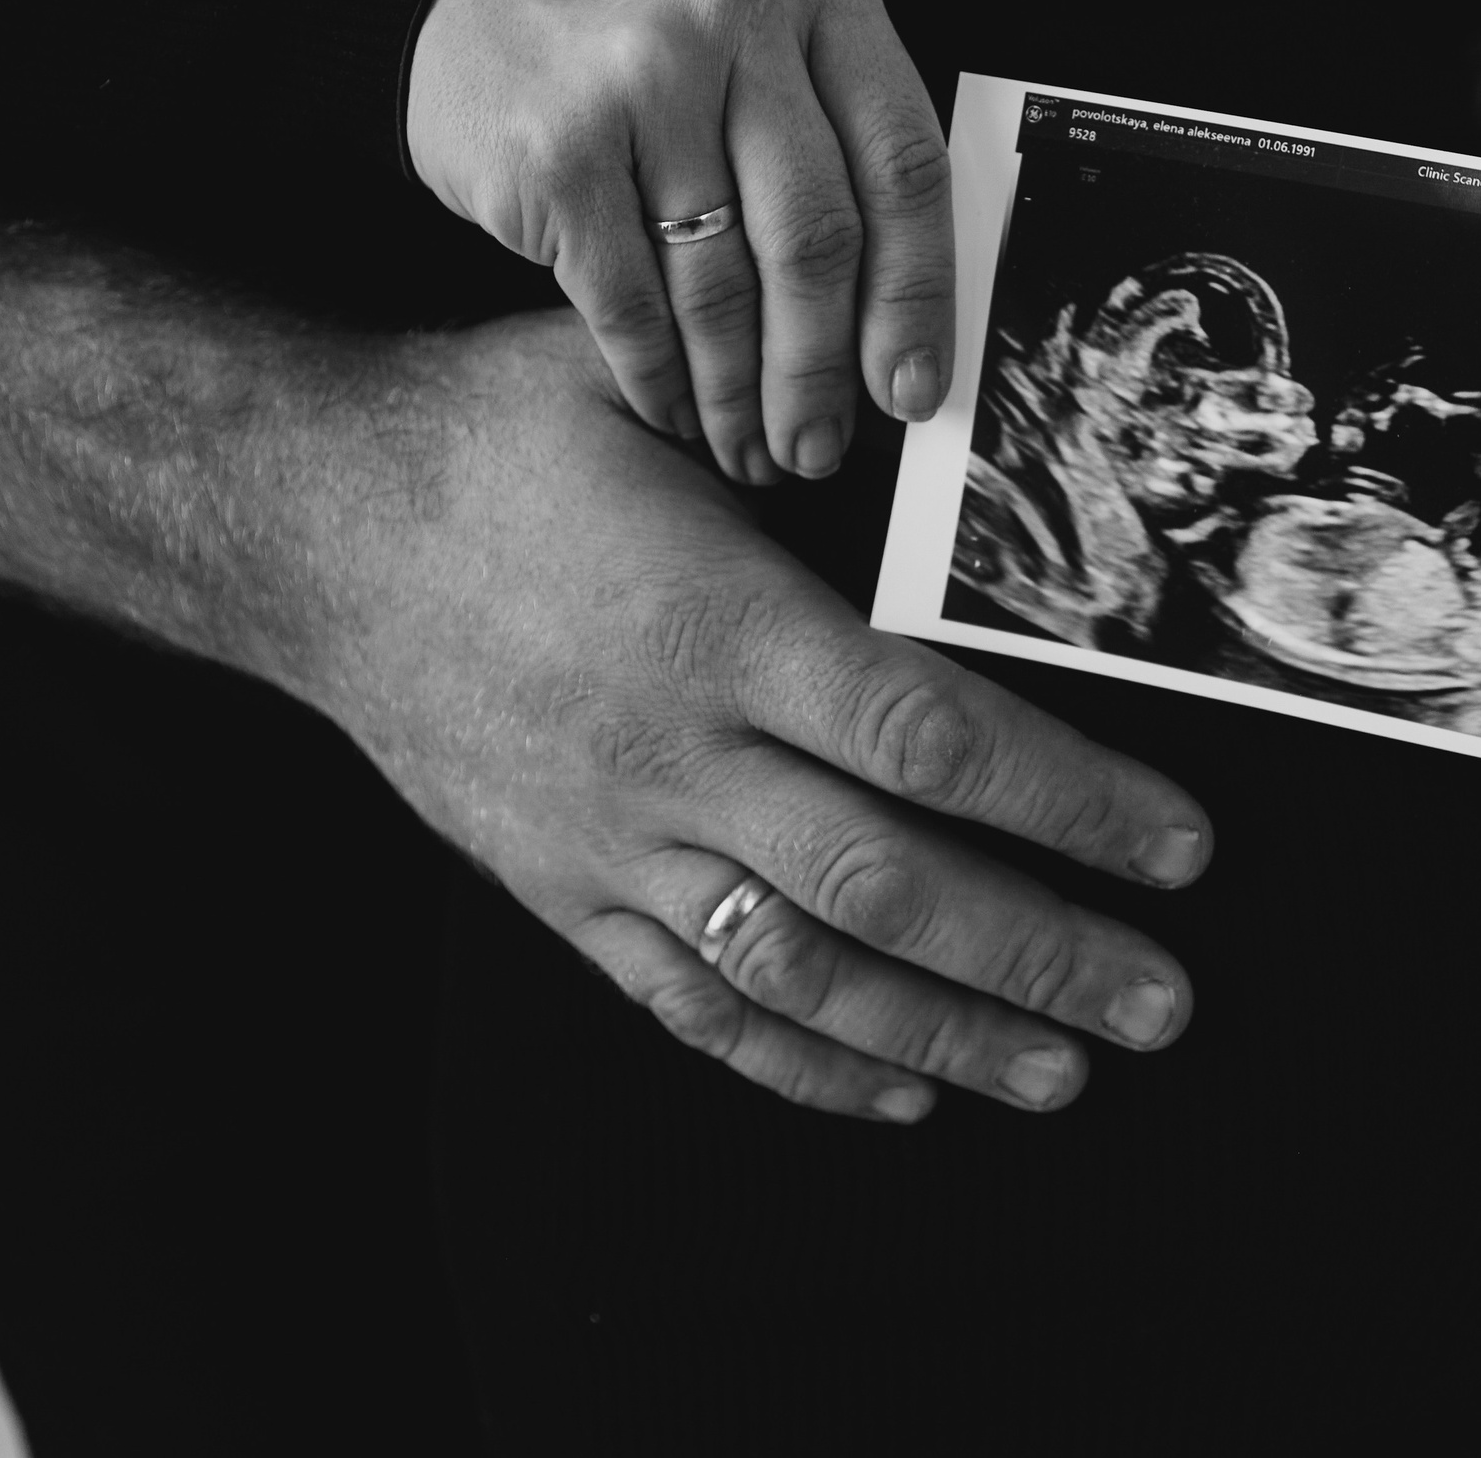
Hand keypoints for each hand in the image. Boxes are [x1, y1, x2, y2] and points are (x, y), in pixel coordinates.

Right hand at [310, 311, 1206, 1121]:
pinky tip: (898, 1093)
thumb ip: (789, 422)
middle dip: (1040, 954)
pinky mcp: (560, 892)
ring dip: (942, 1033)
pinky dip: (801, 1062)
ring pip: (800, 971)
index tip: (1174, 847)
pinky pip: (691, 1006)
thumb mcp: (637, 387)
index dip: (1066, 801)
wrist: (305, 531)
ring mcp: (611, 840)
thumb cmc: (486, 440)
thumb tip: (943, 429)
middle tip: (1160, 1004)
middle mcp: (672, 753)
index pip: (926, 737)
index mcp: (716, 622)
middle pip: (886, 883)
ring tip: (1063, 1071)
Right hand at [406, 0, 952, 485]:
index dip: (918, 296)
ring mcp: (641, 71)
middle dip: (821, 370)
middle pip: (817, 236)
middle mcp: (737, 5)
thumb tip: (902, 315)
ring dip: (739, 393)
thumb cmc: (631, 30)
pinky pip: (633, 302)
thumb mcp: (760, 26)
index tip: (912, 385)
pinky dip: (659, 376)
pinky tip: (674, 410)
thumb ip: (838, 127)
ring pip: (722, 282)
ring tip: (749, 445)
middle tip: (819, 445)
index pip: (905, 163)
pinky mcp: (558, 147)